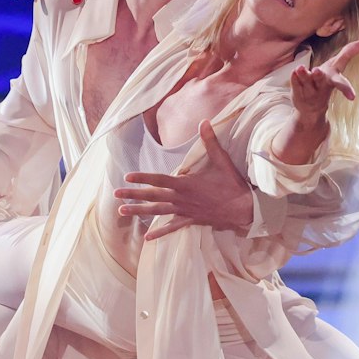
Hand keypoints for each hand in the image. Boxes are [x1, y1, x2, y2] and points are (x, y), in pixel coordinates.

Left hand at [114, 121, 253, 239]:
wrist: (244, 209)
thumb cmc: (232, 184)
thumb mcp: (221, 160)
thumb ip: (210, 141)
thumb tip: (204, 121)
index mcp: (185, 184)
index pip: (159, 179)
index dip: (142, 177)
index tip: (127, 177)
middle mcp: (181, 199)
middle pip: (152, 196)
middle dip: (133, 195)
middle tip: (115, 195)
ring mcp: (185, 211)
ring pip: (158, 212)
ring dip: (139, 212)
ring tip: (122, 212)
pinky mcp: (191, 221)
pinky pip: (172, 227)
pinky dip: (160, 232)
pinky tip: (148, 237)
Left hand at [290, 40, 358, 123]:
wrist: (311, 109)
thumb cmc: (327, 81)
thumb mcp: (337, 66)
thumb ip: (348, 53)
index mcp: (333, 79)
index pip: (340, 82)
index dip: (346, 88)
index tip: (352, 97)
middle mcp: (321, 85)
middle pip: (321, 80)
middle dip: (319, 76)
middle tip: (317, 71)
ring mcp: (309, 89)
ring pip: (306, 81)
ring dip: (304, 75)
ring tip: (300, 68)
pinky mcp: (297, 91)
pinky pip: (295, 83)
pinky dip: (295, 77)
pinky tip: (294, 71)